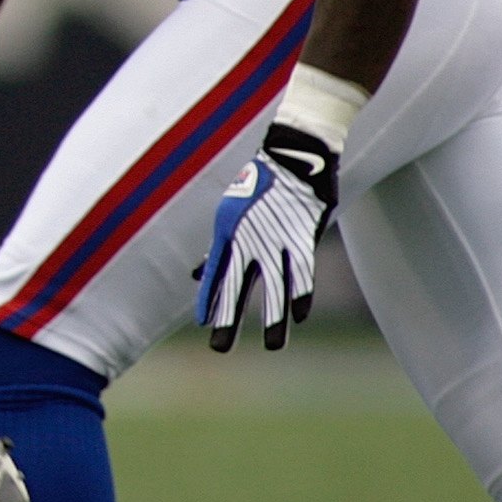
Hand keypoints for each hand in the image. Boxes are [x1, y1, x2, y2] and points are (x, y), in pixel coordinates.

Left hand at [196, 123, 336, 350]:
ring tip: (273, 347)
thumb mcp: (231, 216)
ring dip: (274, 318)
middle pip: (237, 285)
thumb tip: (198, 276)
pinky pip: (302, 270)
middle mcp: (248, 238)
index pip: (215, 273)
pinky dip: (302, 292)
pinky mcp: (304, 235)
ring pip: (274, 286)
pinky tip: (300, 315)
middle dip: (229, 318)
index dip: (209, 299)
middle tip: (218, 347)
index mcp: (228, 232)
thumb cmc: (261, 187)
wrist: (293, 153)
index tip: (200, 322)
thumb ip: (218, 250)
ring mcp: (277, 238)